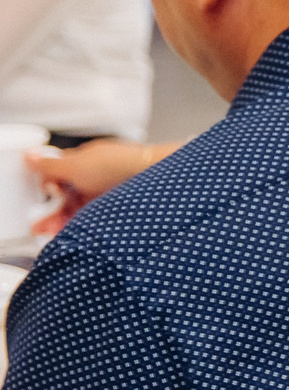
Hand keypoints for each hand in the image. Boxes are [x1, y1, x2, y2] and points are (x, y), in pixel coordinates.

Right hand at [26, 139, 171, 233]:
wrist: (156, 178)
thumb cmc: (119, 165)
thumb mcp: (76, 164)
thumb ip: (51, 164)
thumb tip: (31, 155)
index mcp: (86, 160)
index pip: (58, 176)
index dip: (45, 192)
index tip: (36, 207)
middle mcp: (98, 175)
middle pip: (68, 196)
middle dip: (53, 212)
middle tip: (41, 226)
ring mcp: (109, 190)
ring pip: (80, 208)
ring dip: (64, 220)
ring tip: (54, 233)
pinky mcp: (119, 206)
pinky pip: (95, 217)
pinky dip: (82, 225)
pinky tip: (74, 234)